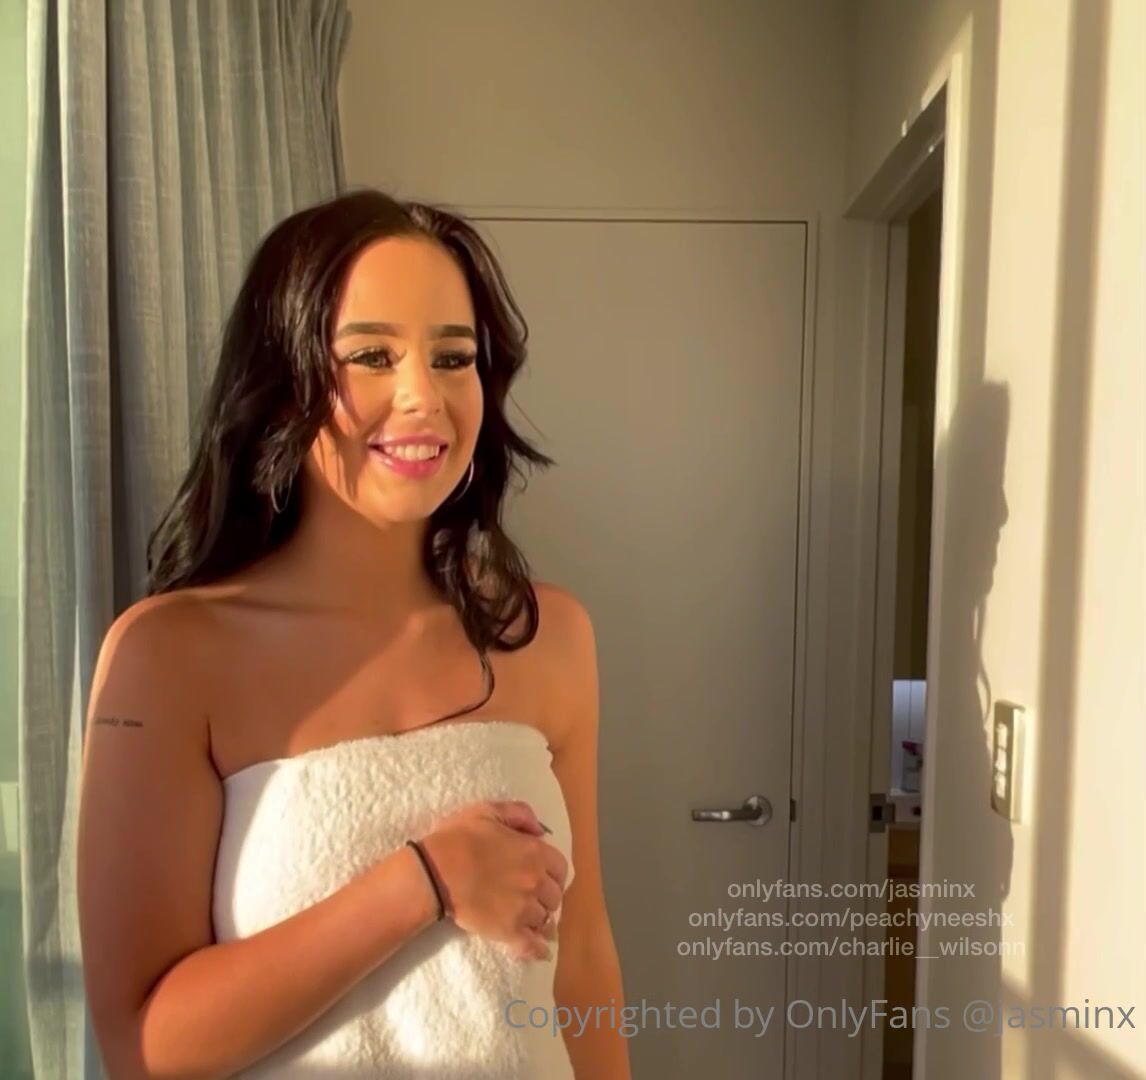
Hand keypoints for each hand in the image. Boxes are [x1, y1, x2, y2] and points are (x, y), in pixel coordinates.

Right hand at [419, 800, 568, 961]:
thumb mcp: (489, 811)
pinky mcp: (508, 931)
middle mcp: (536, 881)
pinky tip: (541, 952)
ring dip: (538, 918)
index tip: (543, 876)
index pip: (560, 868)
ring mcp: (524, 908)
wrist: (435, 871)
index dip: (552, 872)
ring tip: (529, 919)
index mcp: (534, 852)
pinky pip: (531, 945)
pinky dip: (538, 950)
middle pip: (554, 896)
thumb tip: (541, 830)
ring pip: (544, 919)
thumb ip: (519, 814)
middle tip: (533, 897)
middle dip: (546, 896)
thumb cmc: (458, 838)